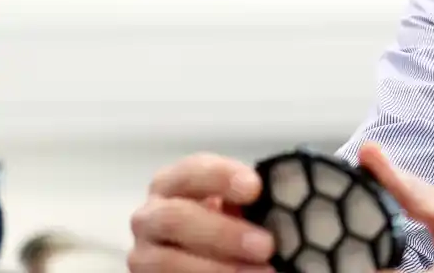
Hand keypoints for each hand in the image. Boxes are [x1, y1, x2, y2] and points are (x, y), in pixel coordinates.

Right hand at [127, 153, 276, 272]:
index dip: (222, 177)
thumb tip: (289, 201)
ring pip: (167, 261)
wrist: (204, 254)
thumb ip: (252, 200)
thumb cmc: (227, 221)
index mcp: (173, 183)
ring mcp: (144, 253)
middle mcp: (151, 215)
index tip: (255, 188)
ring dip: (217, 268)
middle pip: (176, 217)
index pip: (192, 171)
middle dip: (223, 233)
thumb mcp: (236, 205)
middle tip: (266, 245)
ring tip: (261, 272)